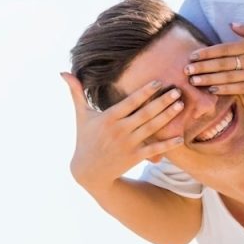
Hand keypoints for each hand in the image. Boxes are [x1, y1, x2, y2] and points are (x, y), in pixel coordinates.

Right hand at [61, 72, 183, 194]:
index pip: (130, 102)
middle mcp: (119, 130)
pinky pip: (154, 149)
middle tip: (177, 90)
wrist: (89, 171)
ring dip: (167, 116)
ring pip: (151, 128)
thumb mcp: (81, 115)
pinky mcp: (135, 157)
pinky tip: (181, 137)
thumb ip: (76, 93)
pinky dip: (168, 144)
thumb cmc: (85, 139)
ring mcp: (128, 144)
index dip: (145, 91)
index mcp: (108, 118)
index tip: (159, 81)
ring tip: (181, 105)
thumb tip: (63, 72)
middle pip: (145, 113)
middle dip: (162, 101)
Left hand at [183, 23, 243, 95]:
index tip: (193, 55)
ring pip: (227, 78)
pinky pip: (240, 89)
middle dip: (202, 67)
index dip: (206, 53)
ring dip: (209, 80)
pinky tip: (213, 90)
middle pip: (222, 64)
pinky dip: (225, 89)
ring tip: (194, 81)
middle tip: (186, 70)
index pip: (224, 48)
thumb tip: (231, 25)